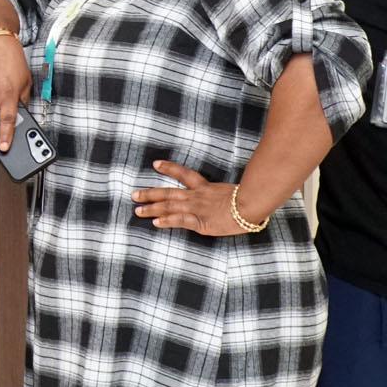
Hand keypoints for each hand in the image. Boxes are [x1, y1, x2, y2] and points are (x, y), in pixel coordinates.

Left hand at [131, 161, 258, 236]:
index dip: (169, 168)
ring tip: (137, 210)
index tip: (155, 164)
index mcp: (205, 187)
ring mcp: (197, 208)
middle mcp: (197, 196)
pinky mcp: (200, 222)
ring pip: (169, 207)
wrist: (252, 204)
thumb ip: (225, 193)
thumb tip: (225, 195)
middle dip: (150, 194)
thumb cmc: (249, 198)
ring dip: (152, 209)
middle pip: (168, 193)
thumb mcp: (234, 191)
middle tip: (134, 195)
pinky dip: (167, 221)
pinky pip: (180, 220)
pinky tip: (155, 223)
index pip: (184, 174)